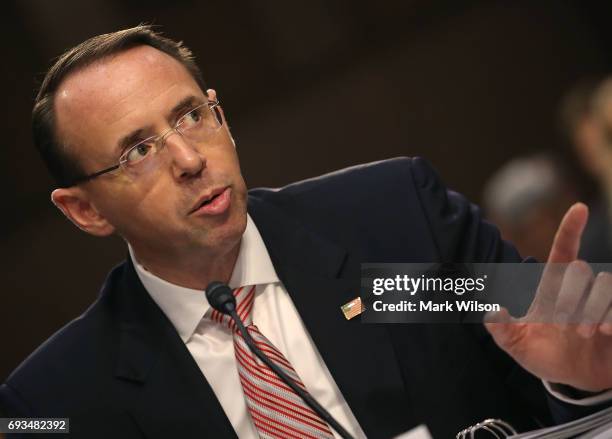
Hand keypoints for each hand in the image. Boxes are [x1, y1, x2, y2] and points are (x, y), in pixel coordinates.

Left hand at [485, 203, 611, 391]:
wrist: (576, 381)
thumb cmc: (547, 356)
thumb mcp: (518, 345)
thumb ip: (501, 330)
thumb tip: (489, 311)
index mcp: (554, 288)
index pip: (563, 251)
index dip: (571, 229)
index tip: (579, 208)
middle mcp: (581, 290)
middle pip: (579, 270)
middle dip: (569, 294)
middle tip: (561, 323)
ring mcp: (603, 303)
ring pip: (604, 285)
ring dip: (591, 308)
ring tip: (583, 333)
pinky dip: (610, 317)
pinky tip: (603, 332)